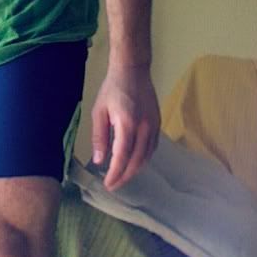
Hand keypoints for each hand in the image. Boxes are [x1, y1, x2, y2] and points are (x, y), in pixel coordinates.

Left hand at [91, 64, 159, 191]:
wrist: (133, 70)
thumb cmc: (112, 89)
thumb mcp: (99, 112)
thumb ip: (99, 137)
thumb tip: (99, 161)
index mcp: (127, 124)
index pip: (122, 157)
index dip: (115, 174)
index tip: (108, 184)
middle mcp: (144, 127)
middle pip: (137, 161)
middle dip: (125, 176)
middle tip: (113, 185)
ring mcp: (153, 126)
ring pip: (147, 156)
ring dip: (135, 170)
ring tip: (122, 177)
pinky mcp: (157, 123)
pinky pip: (152, 148)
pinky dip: (143, 159)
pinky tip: (134, 162)